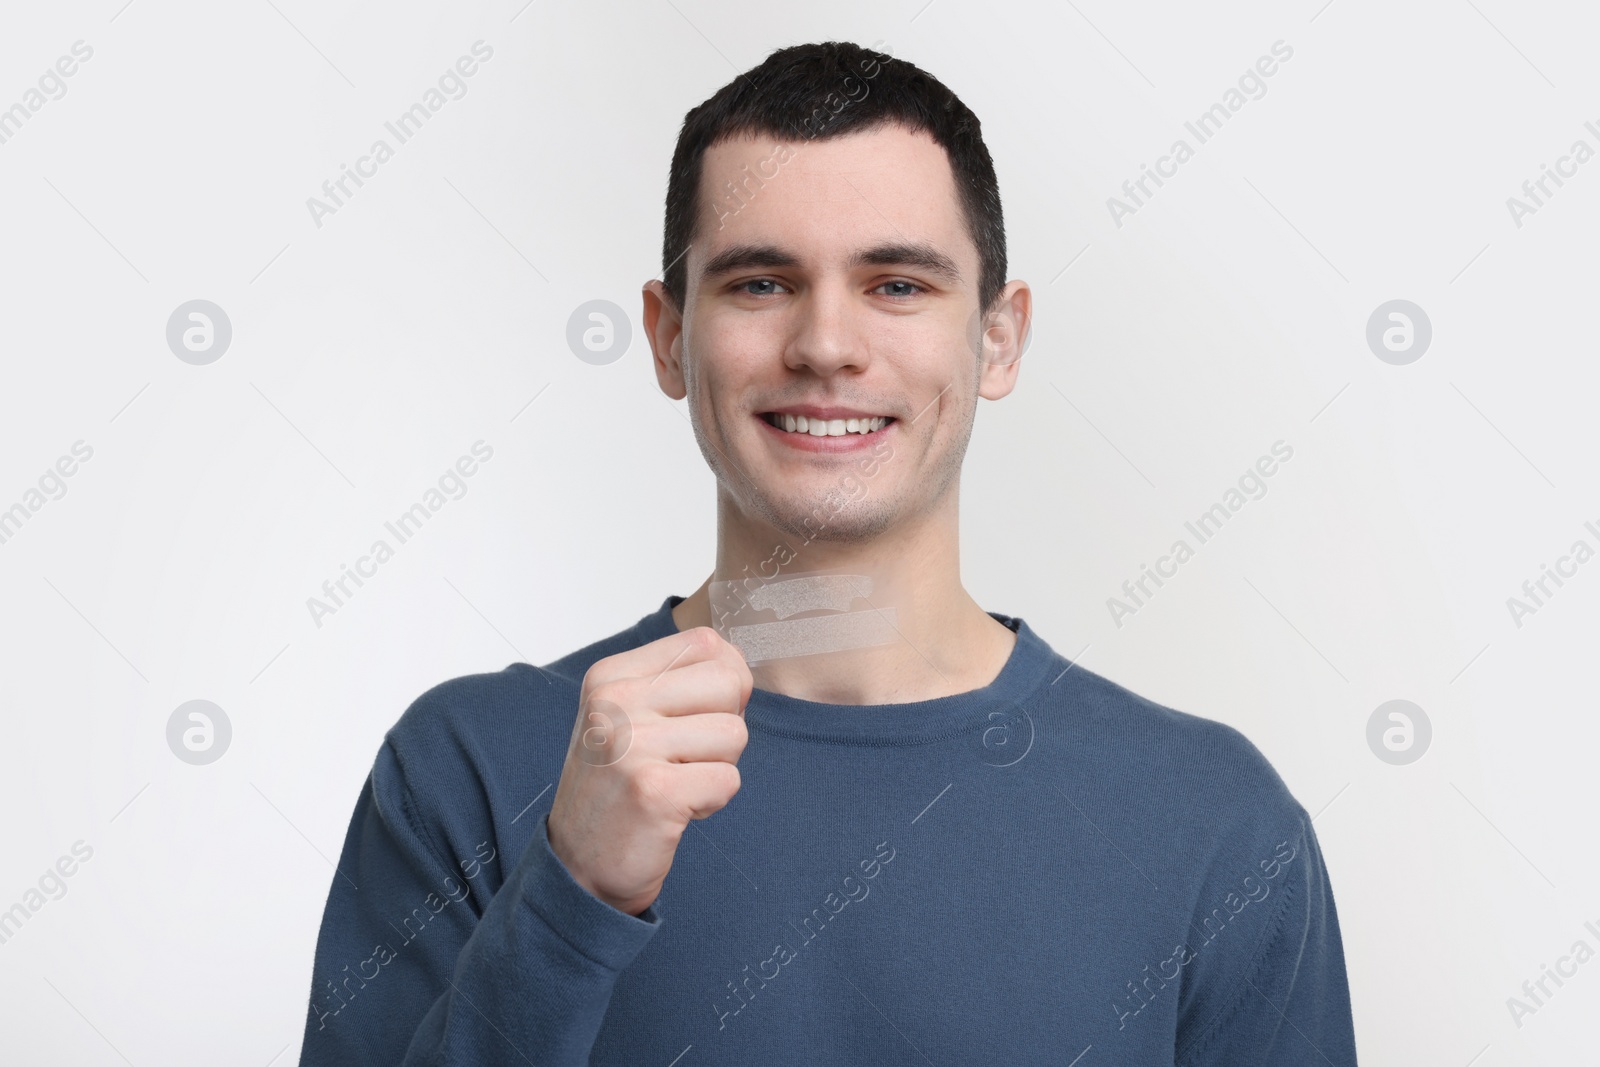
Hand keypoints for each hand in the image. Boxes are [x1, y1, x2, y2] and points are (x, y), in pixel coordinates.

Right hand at [547, 626, 751, 916]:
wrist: (577, 866)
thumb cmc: (615, 787)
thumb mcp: (629, 716)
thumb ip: (679, 682)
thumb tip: (740, 666)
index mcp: (610, 675)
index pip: (707, 643)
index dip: (723, 681)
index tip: (692, 718)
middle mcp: (615, 701)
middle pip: (730, 681)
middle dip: (724, 726)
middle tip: (685, 758)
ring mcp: (632, 745)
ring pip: (735, 733)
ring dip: (717, 768)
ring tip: (675, 784)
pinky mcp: (654, 791)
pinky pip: (728, 780)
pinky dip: (711, 802)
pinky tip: (674, 810)